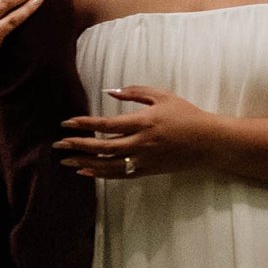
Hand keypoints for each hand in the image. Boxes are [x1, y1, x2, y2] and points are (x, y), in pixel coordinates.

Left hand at [57, 84, 221, 182]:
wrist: (208, 142)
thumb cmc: (186, 115)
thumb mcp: (162, 96)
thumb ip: (135, 92)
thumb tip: (109, 92)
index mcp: (144, 122)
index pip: (107, 125)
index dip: (84, 124)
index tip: (66, 123)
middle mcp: (141, 143)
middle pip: (103, 147)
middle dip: (78, 145)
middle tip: (58, 144)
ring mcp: (144, 160)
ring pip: (108, 165)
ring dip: (85, 162)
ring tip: (66, 160)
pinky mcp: (148, 171)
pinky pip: (120, 174)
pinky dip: (101, 174)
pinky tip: (87, 171)